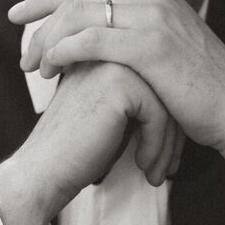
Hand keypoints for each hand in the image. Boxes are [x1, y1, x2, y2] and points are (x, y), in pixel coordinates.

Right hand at [0, 61, 183, 224]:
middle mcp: (110, 51)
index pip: (157, 81)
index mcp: (106, 54)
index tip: (166, 154)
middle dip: (173, 134)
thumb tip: (179, 115)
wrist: (44, 170)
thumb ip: (137, 100)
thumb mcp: (110, 116)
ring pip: (167, 102)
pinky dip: (157, 147)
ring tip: (159, 173)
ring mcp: (113, 63)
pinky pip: (159, 115)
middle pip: (166, 89)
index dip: (167, 122)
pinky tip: (144, 167)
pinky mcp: (119, 83)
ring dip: (168, 145)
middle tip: (169, 167)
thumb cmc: (75, 150)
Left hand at [9, 0, 224, 224]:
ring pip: (77, 15)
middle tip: (16, 34)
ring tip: (32, 63)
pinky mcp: (149, 45)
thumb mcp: (163, 45)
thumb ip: (132, 31)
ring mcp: (152, 16)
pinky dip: (63, 51)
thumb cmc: (196, 87)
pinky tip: (51, 67)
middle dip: (38, 12)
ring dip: (46, 38)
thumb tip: (93, 34)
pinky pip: (90, 40)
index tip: (23, 13)